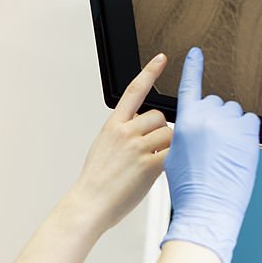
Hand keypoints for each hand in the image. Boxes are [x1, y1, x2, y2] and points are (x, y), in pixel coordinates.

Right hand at [67, 54, 173, 234]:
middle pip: (159, 117)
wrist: (89, 204)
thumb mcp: (103, 148)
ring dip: (168, 148)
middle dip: (161, 132)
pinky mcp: (149, 165)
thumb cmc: (96, 182)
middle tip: (151, 151)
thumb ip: (123, 133)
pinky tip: (157, 172)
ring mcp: (137, 147)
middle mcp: (124, 132)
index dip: (150, 72)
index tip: (162, 59)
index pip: (134, 91)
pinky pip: (171, 154)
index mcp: (113, 125)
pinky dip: (171, 162)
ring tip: (151, 164)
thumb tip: (143, 128)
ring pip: (169, 135)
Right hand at [161, 47, 259, 262]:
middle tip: (210, 145)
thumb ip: (183, 132)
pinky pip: (250, 121)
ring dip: (230, 125)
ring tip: (224, 152)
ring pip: (233, 112)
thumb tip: (194, 124)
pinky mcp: (249, 134)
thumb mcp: (174, 156)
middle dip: (213, 118)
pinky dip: (246, 131)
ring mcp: (230, 125)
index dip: (193, 68)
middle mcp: (208, 118)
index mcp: (186, 122)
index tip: (196, 53)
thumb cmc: (189, 187)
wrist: (208, 207)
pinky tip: (237, 150)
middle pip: (214, 102)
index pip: (190, 86)